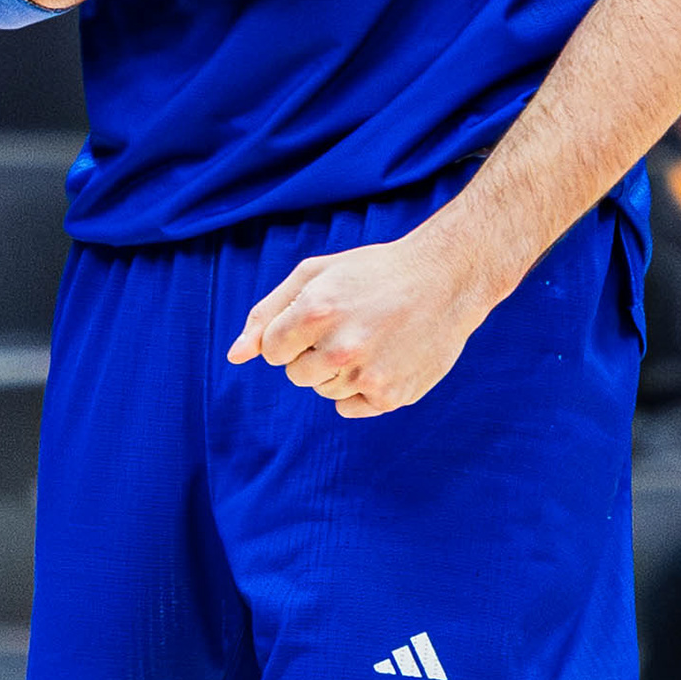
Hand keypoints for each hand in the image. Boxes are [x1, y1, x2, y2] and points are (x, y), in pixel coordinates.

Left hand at [228, 216, 500, 418]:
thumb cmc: (372, 273)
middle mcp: (340, 348)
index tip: (319, 318)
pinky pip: (350, 407)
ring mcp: (367, 376)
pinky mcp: (391, 396)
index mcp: (316, 312)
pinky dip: (362, 388)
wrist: (446, 279)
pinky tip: (385, 358)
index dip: (291, 335)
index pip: (271, 351)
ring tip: (371, 338)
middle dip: (313, 353)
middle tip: (350, 325)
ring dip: (339, 371)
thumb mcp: (315, 276)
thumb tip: (234, 357)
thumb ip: (267, 314)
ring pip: (324, 392)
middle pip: (296, 375)